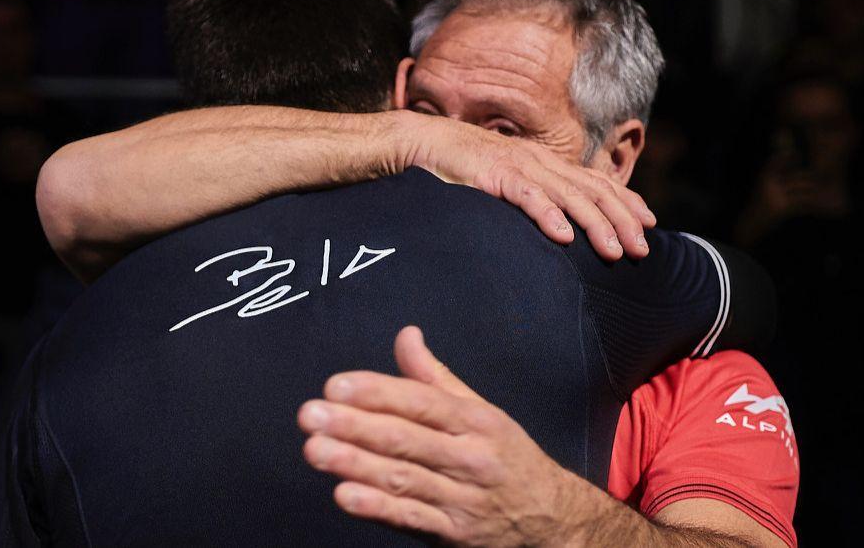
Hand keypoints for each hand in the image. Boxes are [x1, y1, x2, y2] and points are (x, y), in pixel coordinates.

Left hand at [298, 326, 587, 546]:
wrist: (552, 522)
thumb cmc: (507, 459)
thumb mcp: (481, 412)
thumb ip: (435, 377)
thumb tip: (406, 335)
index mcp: (476, 422)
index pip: (421, 402)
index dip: (378, 392)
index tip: (336, 385)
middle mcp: (470, 458)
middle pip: (406, 439)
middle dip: (354, 426)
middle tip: (311, 415)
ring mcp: (461, 499)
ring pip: (403, 478)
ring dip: (355, 464)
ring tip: (315, 450)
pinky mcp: (452, 533)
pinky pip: (411, 518)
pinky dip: (378, 508)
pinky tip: (345, 495)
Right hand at [399, 111, 654, 259]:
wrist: (426, 142)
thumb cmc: (465, 168)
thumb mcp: (509, 180)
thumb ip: (534, 196)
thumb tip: (559, 225)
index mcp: (547, 164)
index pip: (596, 181)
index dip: (626, 201)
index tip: (649, 224)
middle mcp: (540, 163)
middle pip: (592, 191)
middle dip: (621, 220)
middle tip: (642, 249)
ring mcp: (519, 167)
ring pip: (568, 196)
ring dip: (595, 224)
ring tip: (613, 251)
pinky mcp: (494, 175)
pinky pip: (527, 196)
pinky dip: (547, 215)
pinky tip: (563, 237)